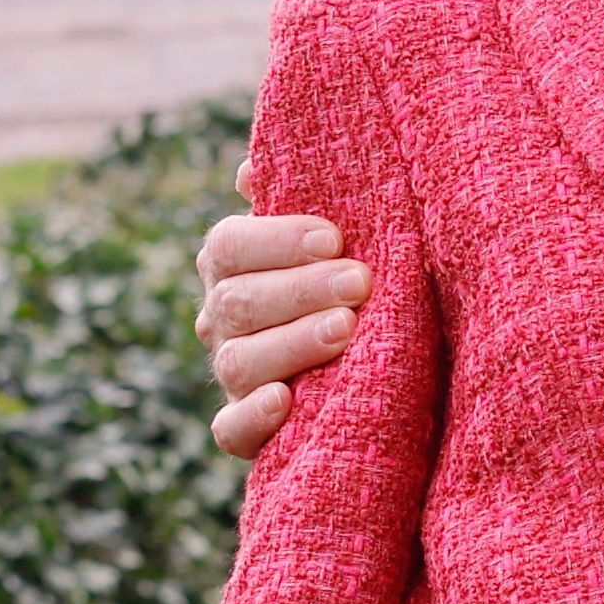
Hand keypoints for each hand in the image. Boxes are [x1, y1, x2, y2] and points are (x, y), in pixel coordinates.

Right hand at [197, 215, 368, 461]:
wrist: (382, 367)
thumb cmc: (352, 280)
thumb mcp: (334, 236)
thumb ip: (297, 195)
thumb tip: (251, 172)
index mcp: (230, 266)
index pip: (228, 246)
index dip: (276, 240)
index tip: (333, 238)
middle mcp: (222, 319)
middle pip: (238, 302)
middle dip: (301, 290)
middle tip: (359, 282)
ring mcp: (232, 377)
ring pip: (238, 362)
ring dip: (291, 344)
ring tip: (345, 329)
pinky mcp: (245, 431)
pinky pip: (230, 431)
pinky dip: (253, 416)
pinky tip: (285, 400)